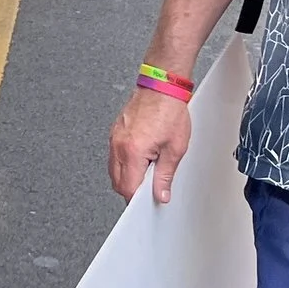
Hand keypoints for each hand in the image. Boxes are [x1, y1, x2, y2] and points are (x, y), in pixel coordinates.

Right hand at [108, 86, 193, 203]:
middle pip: (117, 182)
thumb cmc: (169, 110)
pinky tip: (140, 157)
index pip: (128, 188)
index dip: (137, 200)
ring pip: (113, 170)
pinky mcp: (115, 132)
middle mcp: (119, 146)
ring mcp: (114, 138)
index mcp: (133, 152)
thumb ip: (165, 175)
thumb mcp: (175, 148)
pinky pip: (113, 156)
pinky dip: (124, 163)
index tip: (147, 201)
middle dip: (131, 189)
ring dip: (127, 176)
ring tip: (147, 168)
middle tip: (150, 186)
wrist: (161, 86)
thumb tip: (161, 194)